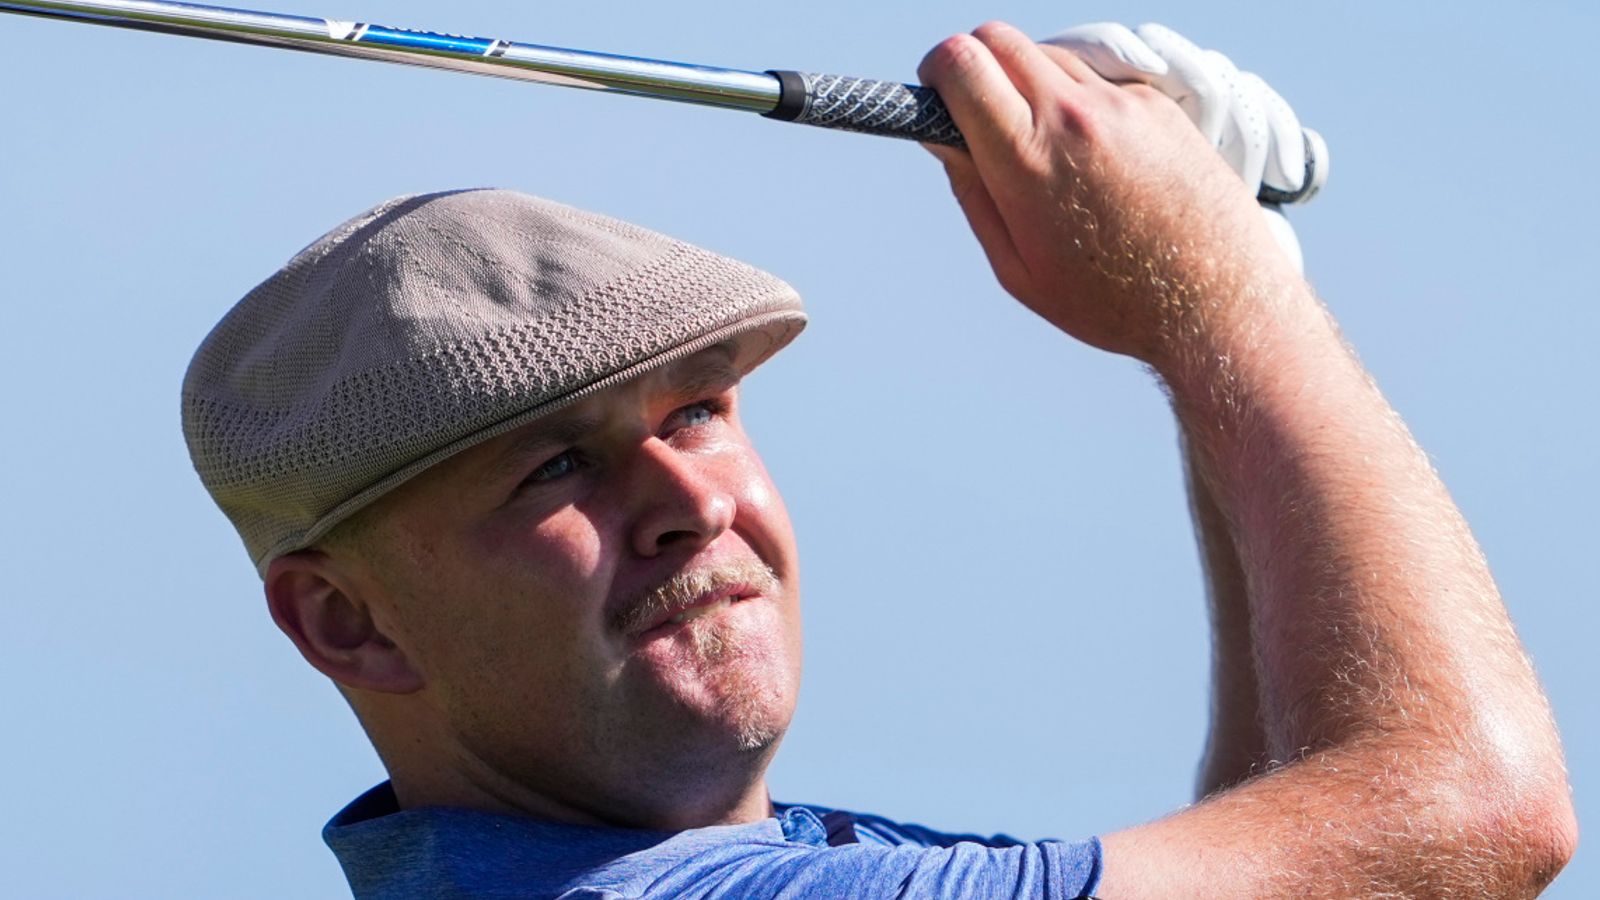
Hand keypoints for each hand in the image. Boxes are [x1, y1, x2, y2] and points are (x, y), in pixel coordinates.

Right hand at [918, 22, 1297, 365]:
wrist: (1216, 302)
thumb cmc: (1113, 300)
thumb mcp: (1018, 269)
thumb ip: (973, 194)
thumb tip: (943, 139)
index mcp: (1027, 159)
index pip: (960, 61)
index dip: (937, 71)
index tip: (940, 95)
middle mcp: (1073, 115)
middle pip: (998, 38)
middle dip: (975, 65)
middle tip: (980, 113)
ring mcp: (1121, 103)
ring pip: (1049, 54)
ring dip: (1030, 82)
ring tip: (1045, 146)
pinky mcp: (1157, 103)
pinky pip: (1098, 79)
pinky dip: (1081, 101)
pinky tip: (1096, 157)